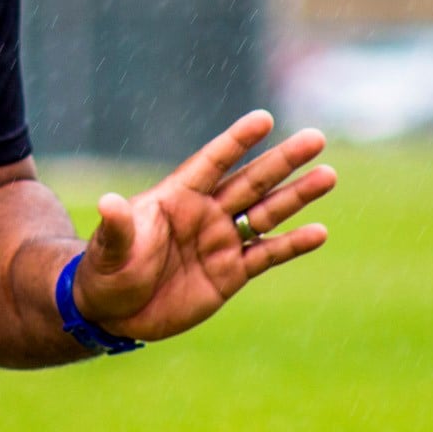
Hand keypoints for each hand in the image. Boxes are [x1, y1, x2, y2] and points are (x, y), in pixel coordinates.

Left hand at [70, 110, 332, 342]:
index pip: (212, 162)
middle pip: (251, 181)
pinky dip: (293, 244)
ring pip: (266, 213)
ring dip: (297, 195)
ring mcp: (221, 241)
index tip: (264, 118)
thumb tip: (107, 203)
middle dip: (282, 160)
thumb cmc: (105, 271)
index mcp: (177, 196)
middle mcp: (206, 213)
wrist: (113, 313)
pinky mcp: (231, 273)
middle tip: (315, 138)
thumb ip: (117, 227)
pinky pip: (267, 254)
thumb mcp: (109, 250)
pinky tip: (319, 232)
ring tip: (328, 175)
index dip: (236, 141)